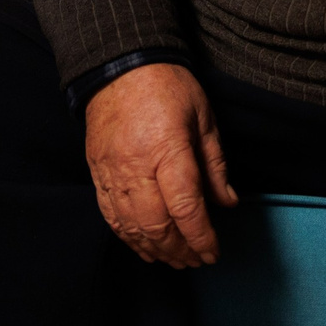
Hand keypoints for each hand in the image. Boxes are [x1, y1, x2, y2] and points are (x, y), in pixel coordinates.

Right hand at [84, 63, 237, 268]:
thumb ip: (215, 164)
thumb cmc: (167, 86)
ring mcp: (112, 172)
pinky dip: (128, 237)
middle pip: (157, 224)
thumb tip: (228, 203)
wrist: (118, 65)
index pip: (185, 207)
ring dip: (155, 250)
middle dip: (179, 249)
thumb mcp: (203, 117)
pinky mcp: (97, 174)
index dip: (201, 237)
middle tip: (197, 260)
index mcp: (167, 149)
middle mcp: (135, 167)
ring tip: (175, 260)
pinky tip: (144, 248)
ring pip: (131, 226)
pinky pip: (110, 216)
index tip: (213, 252)